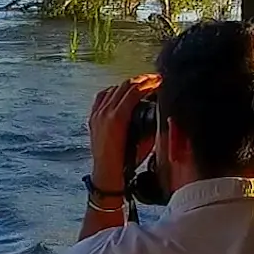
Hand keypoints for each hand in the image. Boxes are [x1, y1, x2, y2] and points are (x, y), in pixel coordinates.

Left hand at [87, 74, 159, 188]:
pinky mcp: (93, 117)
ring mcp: (97, 114)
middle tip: (153, 79)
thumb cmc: (126, 162)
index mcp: (117, 117)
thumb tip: (160, 112)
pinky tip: (120, 92)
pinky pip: (102, 96)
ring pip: (114, 89)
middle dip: (141, 80)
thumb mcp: (144, 143)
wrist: (107, 173)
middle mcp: (105, 113)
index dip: (149, 83)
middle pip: (125, 86)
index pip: (135, 91)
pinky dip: (113, 91)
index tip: (159, 81)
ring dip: (129, 85)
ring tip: (140, 84)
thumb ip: (151, 124)